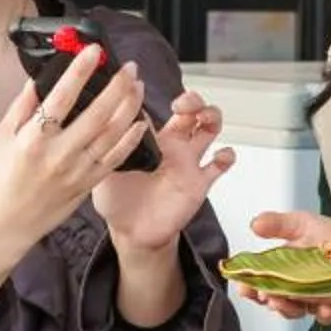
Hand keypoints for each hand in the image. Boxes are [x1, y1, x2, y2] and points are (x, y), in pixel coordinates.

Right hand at [0, 46, 149, 252]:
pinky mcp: (87, 185)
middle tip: (128, 66)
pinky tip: (140, 121)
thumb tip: (41, 77)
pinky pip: (115, 159)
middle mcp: (57, 155)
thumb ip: (22, 106)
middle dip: (117, 86)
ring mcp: (76, 172)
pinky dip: (130, 139)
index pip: (61, 97)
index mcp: (32, 139)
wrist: (5, 225)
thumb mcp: (1, 137)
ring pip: (112, 134)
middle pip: (96, 114)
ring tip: (137, 85)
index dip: (80, 71)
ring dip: (129, 106)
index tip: (94, 50)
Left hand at [93, 89, 236, 254]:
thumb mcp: (105, 169)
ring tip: (205, 119)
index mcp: (150, 140)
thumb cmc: (116, 202)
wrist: (131, 234)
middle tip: (185, 105)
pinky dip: (226, 157)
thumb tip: (110, 118)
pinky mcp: (198, 183)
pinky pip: (219, 166)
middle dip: (193, 101)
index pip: (160, 109)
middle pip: (191, 111)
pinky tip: (221, 156)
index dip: (160, 97)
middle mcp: (172, 147)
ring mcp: (187, 163)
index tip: (161, 96)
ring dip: (212, 117)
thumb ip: (109, 146)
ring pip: (209, 129)